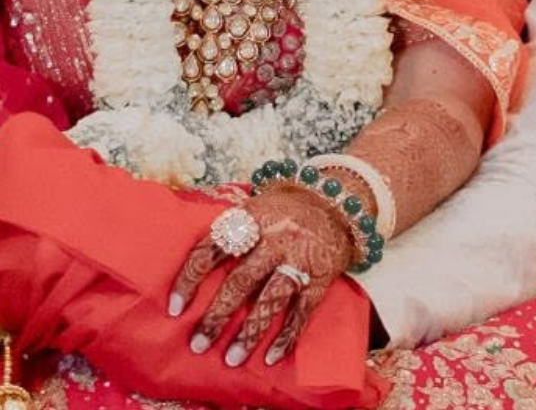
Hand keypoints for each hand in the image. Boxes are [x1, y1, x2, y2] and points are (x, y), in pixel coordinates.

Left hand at [168, 182, 352, 366]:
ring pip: (271, 299)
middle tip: (198, 343)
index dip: (191, 279)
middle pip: (241, 280)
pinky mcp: (322, 275)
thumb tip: (195, 269)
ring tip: (232, 358)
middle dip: (217, 316)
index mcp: (252, 217)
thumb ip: (231, 231)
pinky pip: (303, 310)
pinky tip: (272, 355)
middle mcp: (275, 237)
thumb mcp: (256, 206)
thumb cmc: (286, 208)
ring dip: (249, 332)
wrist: (337, 200)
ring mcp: (300, 257)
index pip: (213, 249)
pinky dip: (288, 335)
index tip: (175, 308)